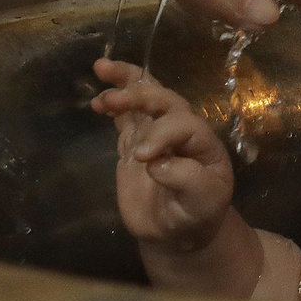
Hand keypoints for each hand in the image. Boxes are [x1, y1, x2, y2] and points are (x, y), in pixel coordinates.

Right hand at [93, 59, 234, 250]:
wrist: (178, 231)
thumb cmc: (196, 214)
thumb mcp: (203, 201)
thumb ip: (187, 180)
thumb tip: (156, 163)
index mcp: (203, 141)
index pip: (183, 124)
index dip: (161, 134)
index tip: (141, 157)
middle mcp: (181, 130)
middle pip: (164, 99)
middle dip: (140, 94)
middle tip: (114, 98)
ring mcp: (156, 133)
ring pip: (145, 97)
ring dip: (125, 82)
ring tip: (101, 69)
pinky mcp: (135, 142)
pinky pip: (126, 115)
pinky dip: (113, 103)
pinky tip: (97, 100)